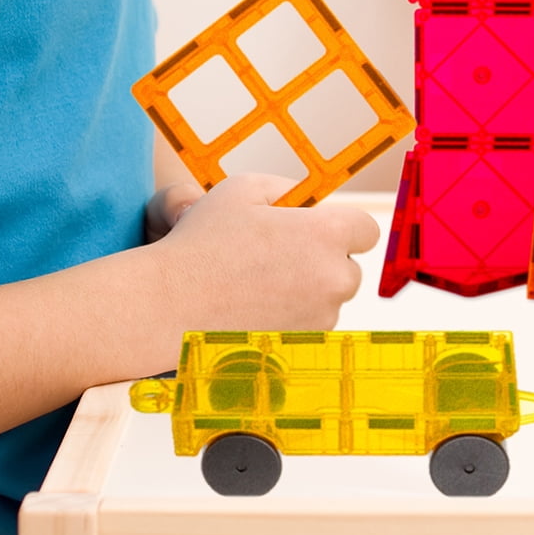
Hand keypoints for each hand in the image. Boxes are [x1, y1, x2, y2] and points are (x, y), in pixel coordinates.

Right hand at [150, 174, 379, 335]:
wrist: (167, 303)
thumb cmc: (202, 243)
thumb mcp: (245, 189)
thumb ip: (288, 189)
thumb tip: (308, 201)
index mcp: (326, 235)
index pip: (367, 231)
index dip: (344, 228)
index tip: (321, 230)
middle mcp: (333, 279)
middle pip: (349, 268)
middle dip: (325, 261)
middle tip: (282, 256)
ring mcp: (318, 318)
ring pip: (328, 300)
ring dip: (307, 292)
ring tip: (258, 282)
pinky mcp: (298, 345)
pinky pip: (307, 327)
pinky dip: (289, 319)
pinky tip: (253, 306)